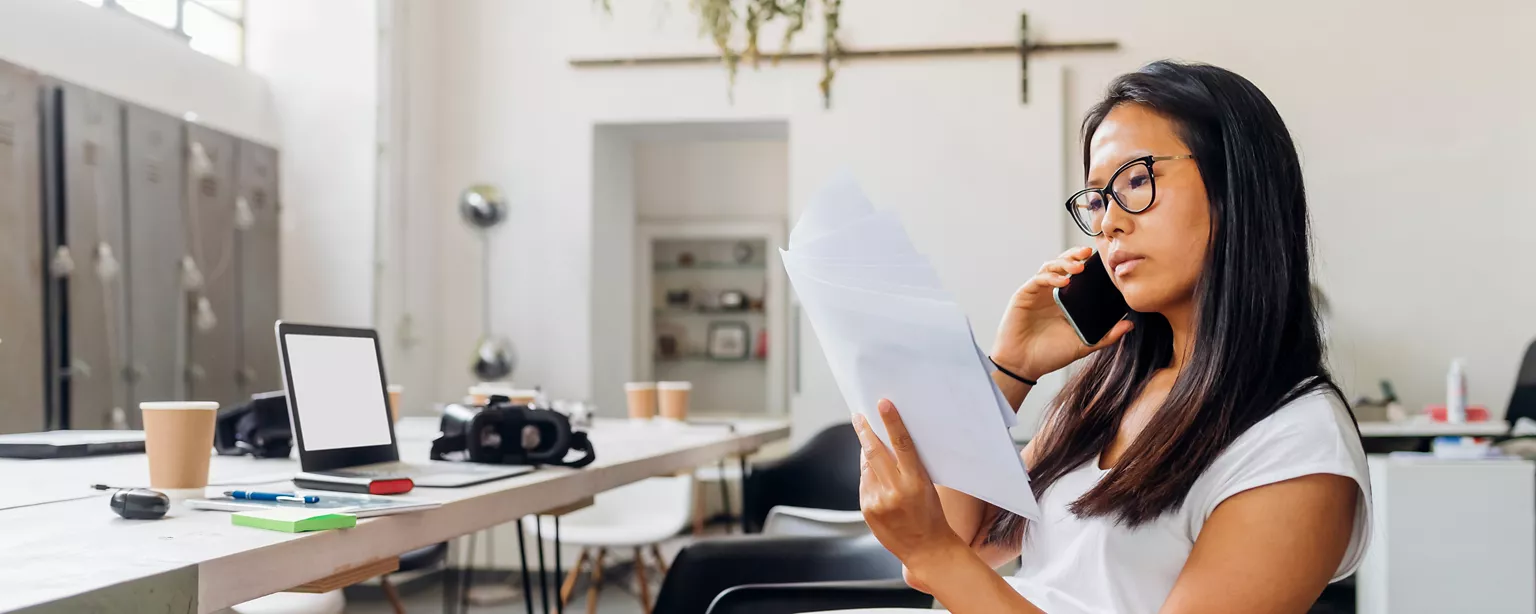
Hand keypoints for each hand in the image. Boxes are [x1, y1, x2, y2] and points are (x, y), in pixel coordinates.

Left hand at [854, 400, 965, 567]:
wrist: (927, 549)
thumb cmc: (931, 516)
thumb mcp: (927, 486)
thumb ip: (907, 466)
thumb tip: (887, 443)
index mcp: (916, 481)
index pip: (902, 444)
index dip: (892, 421)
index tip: (883, 404)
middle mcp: (895, 490)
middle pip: (875, 452)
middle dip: (865, 431)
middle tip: (859, 417)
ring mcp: (878, 501)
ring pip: (867, 467)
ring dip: (867, 455)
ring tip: (871, 448)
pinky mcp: (867, 509)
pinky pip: (864, 484)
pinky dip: (868, 476)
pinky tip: (877, 480)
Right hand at [990, 246, 1133, 379]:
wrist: (1024, 365)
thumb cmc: (1050, 355)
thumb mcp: (1084, 345)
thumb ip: (1106, 336)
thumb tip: (1130, 325)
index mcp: (1066, 301)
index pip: (1078, 275)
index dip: (1088, 264)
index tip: (1104, 259)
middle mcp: (1052, 293)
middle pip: (1064, 264)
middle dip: (1075, 255)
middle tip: (1088, 252)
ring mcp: (1037, 292)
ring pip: (1050, 267)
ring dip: (1064, 262)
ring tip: (1078, 266)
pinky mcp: (1024, 295)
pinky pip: (1038, 279)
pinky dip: (1051, 277)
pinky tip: (1063, 281)